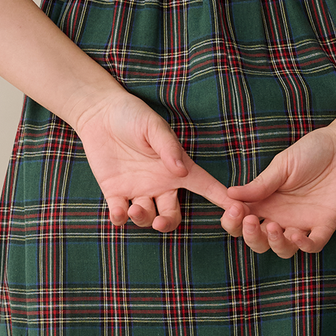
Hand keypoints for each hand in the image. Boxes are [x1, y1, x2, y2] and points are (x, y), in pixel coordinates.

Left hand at [74, 91, 233, 231]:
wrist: (99, 113)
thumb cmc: (133, 115)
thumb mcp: (154, 126)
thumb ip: (168, 148)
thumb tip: (181, 172)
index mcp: (177, 168)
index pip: (205, 186)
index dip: (221, 199)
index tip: (235, 213)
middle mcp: (160, 184)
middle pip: (172, 214)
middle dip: (168, 223)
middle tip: (160, 222)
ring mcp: (137, 190)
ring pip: (147, 217)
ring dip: (143, 219)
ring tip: (134, 209)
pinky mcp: (115, 193)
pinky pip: (120, 214)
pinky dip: (120, 218)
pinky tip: (119, 213)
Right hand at [220, 126, 335, 258]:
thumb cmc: (313, 151)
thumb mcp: (282, 166)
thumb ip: (260, 184)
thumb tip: (229, 194)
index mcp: (265, 201)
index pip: (241, 219)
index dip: (232, 220)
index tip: (232, 209)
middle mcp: (281, 216)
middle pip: (257, 239)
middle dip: (249, 234)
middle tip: (250, 219)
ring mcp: (303, 223)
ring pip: (282, 249)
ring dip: (274, 243)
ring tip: (273, 226)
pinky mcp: (325, 225)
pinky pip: (313, 245)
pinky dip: (303, 245)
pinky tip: (296, 235)